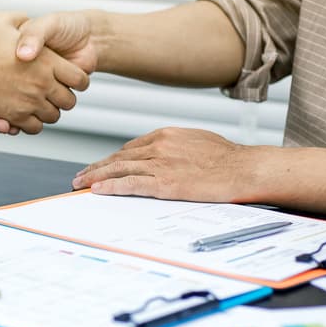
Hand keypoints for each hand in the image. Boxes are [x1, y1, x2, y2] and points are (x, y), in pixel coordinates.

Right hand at [0, 12, 89, 133]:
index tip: (71, 79)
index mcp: (47, 61)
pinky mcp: (13, 116)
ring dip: (47, 112)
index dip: (78, 80)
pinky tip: (24, 114)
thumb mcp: (7, 20)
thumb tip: (31, 26)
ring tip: (37, 103)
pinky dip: (31, 124)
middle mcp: (42, 84)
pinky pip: (33, 128)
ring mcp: (29, 102)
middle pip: (69, 102)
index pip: (79, 79)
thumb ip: (26, 23)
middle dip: (63, 98)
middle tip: (54, 93)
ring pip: (52, 117)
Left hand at [71, 127, 252, 201]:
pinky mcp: (165, 183)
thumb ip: (176, 146)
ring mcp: (161, 164)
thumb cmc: (228, 158)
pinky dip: (111, 187)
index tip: (101, 167)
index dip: (112, 160)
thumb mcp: (197, 141)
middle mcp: (158, 146)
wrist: (245, 168)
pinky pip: (131, 185)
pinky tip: (98, 191)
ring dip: (96, 178)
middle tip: (80, 176)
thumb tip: (164, 154)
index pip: (130, 149)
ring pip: (119, 170)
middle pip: (118, 158)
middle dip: (97, 168)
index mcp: (166, 135)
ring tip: (80, 185)